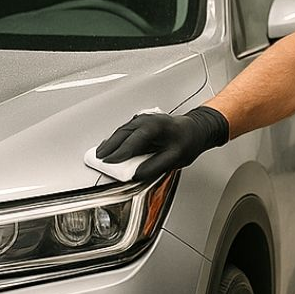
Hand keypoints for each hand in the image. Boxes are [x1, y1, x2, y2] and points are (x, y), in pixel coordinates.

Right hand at [96, 105, 228, 181]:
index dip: (120, 152)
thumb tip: (137, 174)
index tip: (110, 162)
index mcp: (156, 127)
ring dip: (110, 142)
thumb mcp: (175, 158)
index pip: (133, 140)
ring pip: (122, 130)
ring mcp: (144, 119)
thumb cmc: (187, 141)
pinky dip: (116, 138)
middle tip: (98, 159)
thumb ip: (155, 166)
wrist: (195, 129)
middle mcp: (148, 120)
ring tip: (99, 154)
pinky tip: (110, 145)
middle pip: (123, 133)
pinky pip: (125, 130)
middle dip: (110, 147)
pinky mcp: (141, 123)